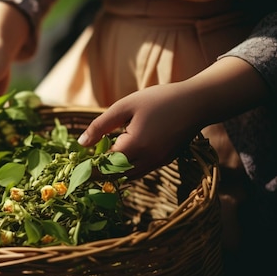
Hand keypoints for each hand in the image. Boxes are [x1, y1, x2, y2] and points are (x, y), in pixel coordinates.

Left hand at [77, 83, 203, 178]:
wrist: (198, 102)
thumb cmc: (159, 100)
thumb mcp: (125, 107)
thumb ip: (100, 126)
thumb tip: (81, 143)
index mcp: (135, 146)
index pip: (105, 165)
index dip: (91, 164)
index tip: (79, 163)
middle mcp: (148, 160)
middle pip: (116, 175)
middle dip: (101, 170)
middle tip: (88, 162)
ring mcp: (158, 162)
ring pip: (129, 175)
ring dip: (115, 169)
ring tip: (103, 156)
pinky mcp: (165, 161)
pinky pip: (141, 170)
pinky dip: (129, 166)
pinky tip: (122, 154)